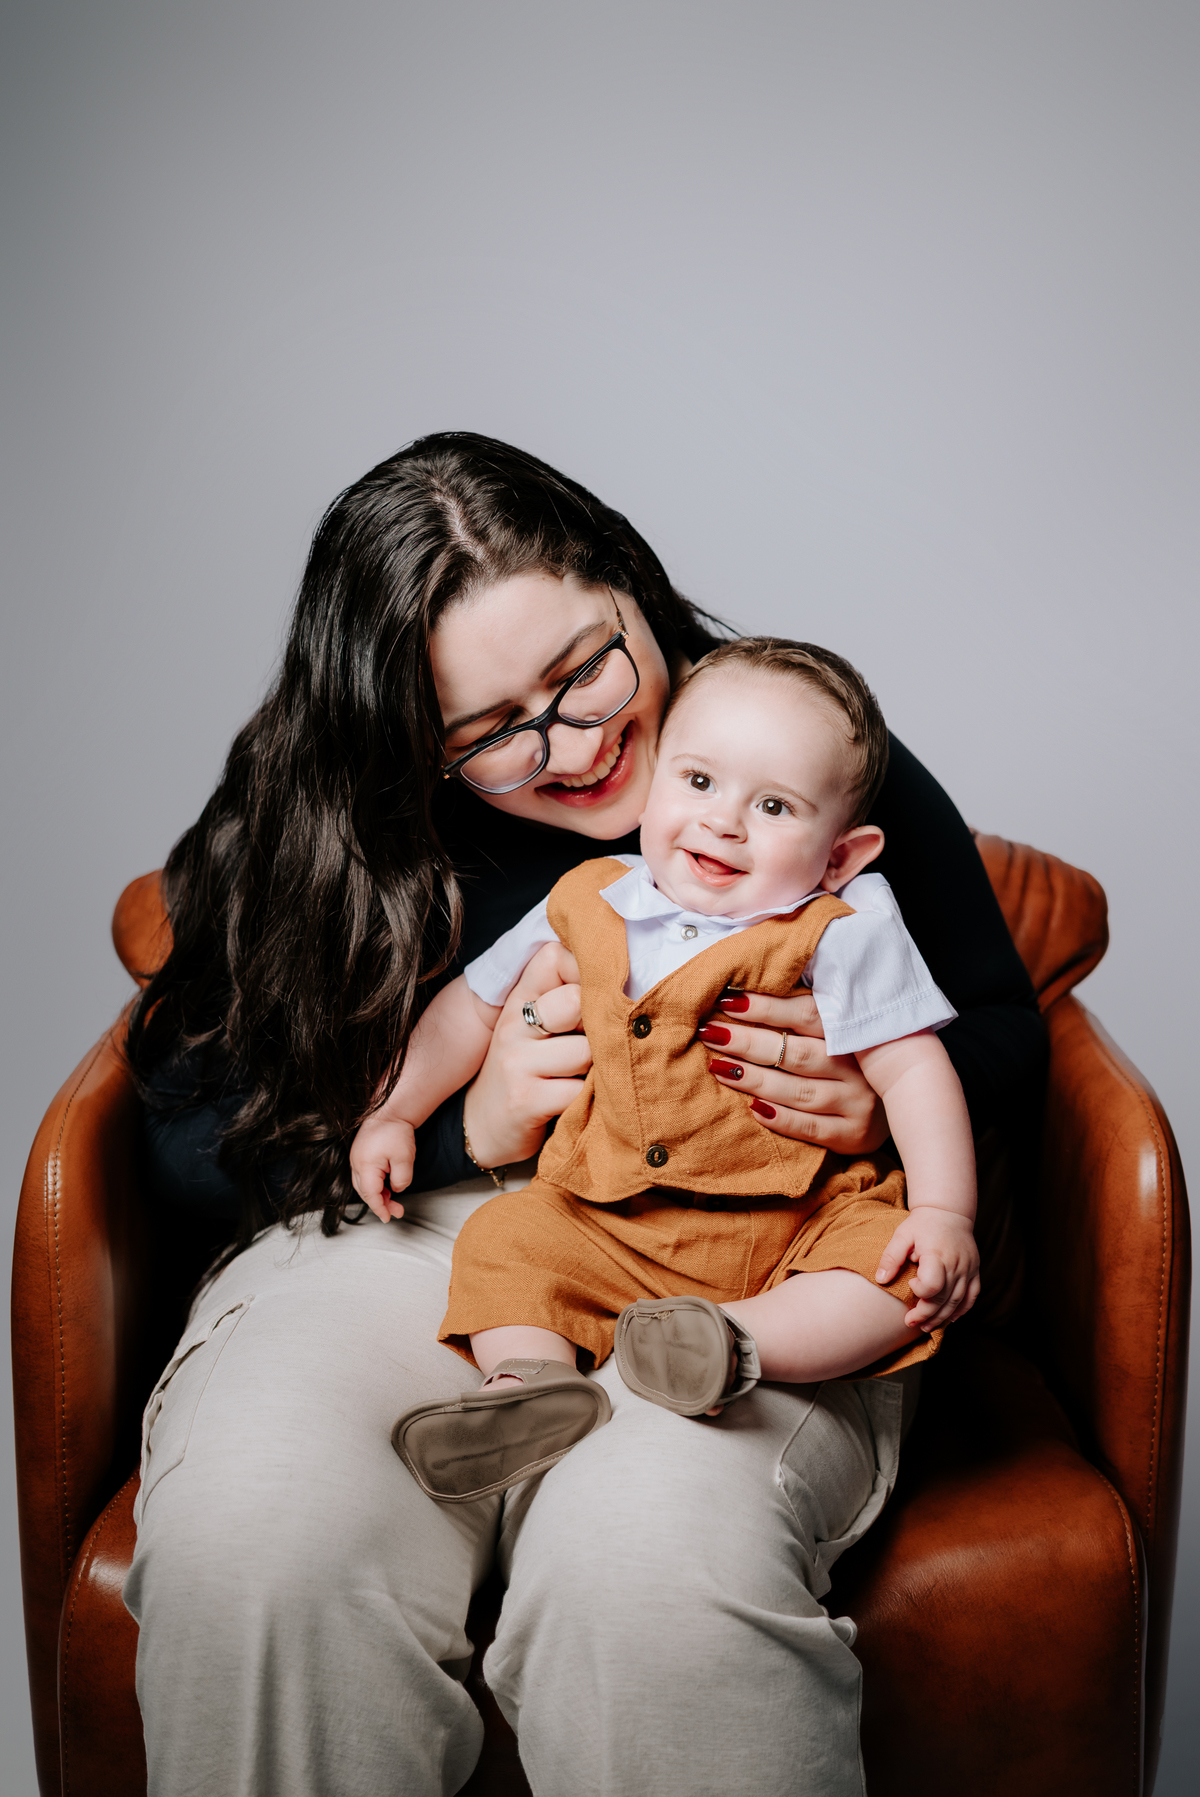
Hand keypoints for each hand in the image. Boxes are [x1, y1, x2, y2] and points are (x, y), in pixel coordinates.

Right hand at [349, 1115, 416, 1222]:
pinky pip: (364, 1176)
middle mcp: (356, 1163)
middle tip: (397, 1211)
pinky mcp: (359, 1154)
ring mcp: (356, 1158)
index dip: (380, 1209)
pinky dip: (374, 1185)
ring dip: (377, 1195)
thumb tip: (396, 1190)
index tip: (388, 1218)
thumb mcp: (405, 1159)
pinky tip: (387, 1187)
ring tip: (393, 1201)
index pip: (371, 1195)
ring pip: (363, 1185)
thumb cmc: (396, 1132)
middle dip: (380, 1204)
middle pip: (365, 1192)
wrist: (390, 1110)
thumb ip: (401, 1180)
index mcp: (365, 1166)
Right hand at [462, 941, 592, 1169]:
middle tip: (591, 1046)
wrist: (484, 1126)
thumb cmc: (526, 1070)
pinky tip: (577, 1102)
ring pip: (586, 1050)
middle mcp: (513, 1025)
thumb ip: (566, 997)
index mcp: (519, 999)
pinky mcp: (525, 1100)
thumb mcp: (536, 1026)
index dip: (586, 972)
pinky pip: (579, 1090)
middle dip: (596, 1025)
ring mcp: (516, 1062)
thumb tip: (625, 976)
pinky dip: (589, 1099)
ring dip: (595, 1068)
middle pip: (576, 1000)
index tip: (594, 998)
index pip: (555, 956)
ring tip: (581, 1077)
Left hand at [698, 989, 888, 1156]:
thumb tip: (744, 995)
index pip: (807, 1014)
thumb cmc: (852, 1061)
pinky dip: (778, 1118)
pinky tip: (750, 1107)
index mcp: (853, 1032)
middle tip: (712, 1032)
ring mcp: (857, 1101)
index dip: (766, 1007)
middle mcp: (858, 1066)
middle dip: (748, 1042)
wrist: (903, 1105)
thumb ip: (805, 1016)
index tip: (729, 1002)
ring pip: (798, 1091)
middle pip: (797, 1053)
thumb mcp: (839, 1032)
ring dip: (754, 1079)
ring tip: (719, 1067)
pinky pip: (809, 1127)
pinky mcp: (853, 1134)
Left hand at [874, 1207, 980, 1331]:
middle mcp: (956, 1264)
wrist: (948, 1211)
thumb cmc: (922, 1224)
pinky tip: (950, 1319)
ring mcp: (968, 1268)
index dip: (920, 1291)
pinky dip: (962, 1310)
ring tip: (925, 1326)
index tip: (910, 1284)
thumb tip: (880, 1280)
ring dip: (941, 1317)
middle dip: (926, 1314)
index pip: (933, 1284)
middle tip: (910, 1322)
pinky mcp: (975, 1271)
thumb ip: (891, 1257)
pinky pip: (972, 1296)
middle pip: (944, 1298)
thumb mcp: (902, 1235)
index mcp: (937, 1254)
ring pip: (958, 1302)